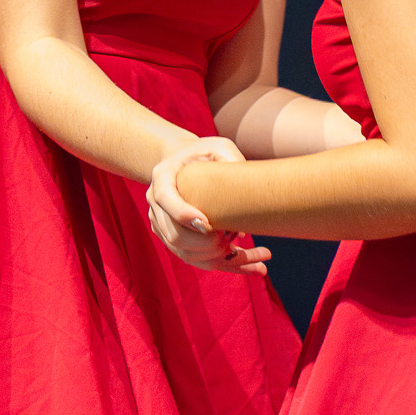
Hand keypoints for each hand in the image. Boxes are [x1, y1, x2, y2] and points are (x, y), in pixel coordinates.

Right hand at [147, 138, 270, 277]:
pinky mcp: (173, 241)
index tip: (209, 225)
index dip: (184, 215)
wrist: (185, 164)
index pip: (166, 199)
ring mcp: (162, 226)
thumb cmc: (206, 153)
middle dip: (208, 244)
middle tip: (237, 237)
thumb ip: (232, 160)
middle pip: (175, 236)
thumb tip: (251, 186)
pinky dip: (225, 266)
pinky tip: (255, 267)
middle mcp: (156, 205)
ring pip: (188, 255)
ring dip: (223, 260)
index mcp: (163, 177)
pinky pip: (197, 261)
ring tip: (260, 258)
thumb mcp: (220, 147)